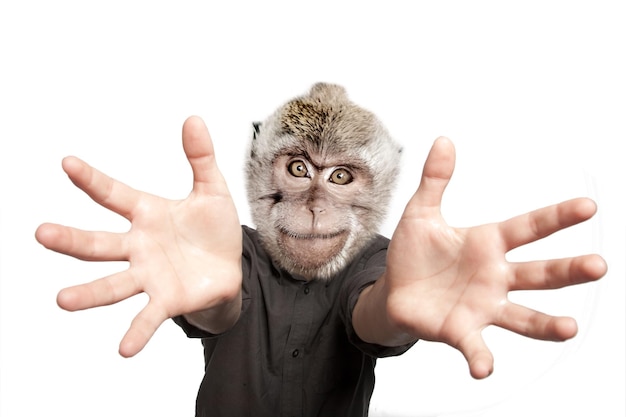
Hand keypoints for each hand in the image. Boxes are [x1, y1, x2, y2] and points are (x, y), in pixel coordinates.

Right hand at [35, 116, 241, 356]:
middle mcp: (138, 246)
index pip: (114, 194)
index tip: (68, 163)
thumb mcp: (211, 190)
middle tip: (41, 234)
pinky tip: (123, 350)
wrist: (230, 267)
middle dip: (72, 240)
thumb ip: (200, 158)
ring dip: (89, 293)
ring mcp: (149, 275)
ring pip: (113, 284)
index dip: (92, 180)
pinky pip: (147, 317)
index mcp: (147, 213)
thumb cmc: (213, 228)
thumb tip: (193, 118)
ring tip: (62, 300)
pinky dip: (136, 333)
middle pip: (100, 244)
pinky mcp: (166, 301)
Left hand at [383, 137, 606, 378]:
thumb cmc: (413, 254)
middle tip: (598, 266)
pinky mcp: (462, 331)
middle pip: (540, 274)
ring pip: (524, 316)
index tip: (588, 206)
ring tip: (570, 328)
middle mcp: (495, 276)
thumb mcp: (421, 213)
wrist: (393, 291)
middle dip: (568, 271)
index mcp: (488, 243)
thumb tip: (444, 140)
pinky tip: (484, 369)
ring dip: (546, 324)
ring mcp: (483, 306)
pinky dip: (481, 358)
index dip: (557, 217)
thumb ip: (435, 180)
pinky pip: (477, 347)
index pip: (529, 227)